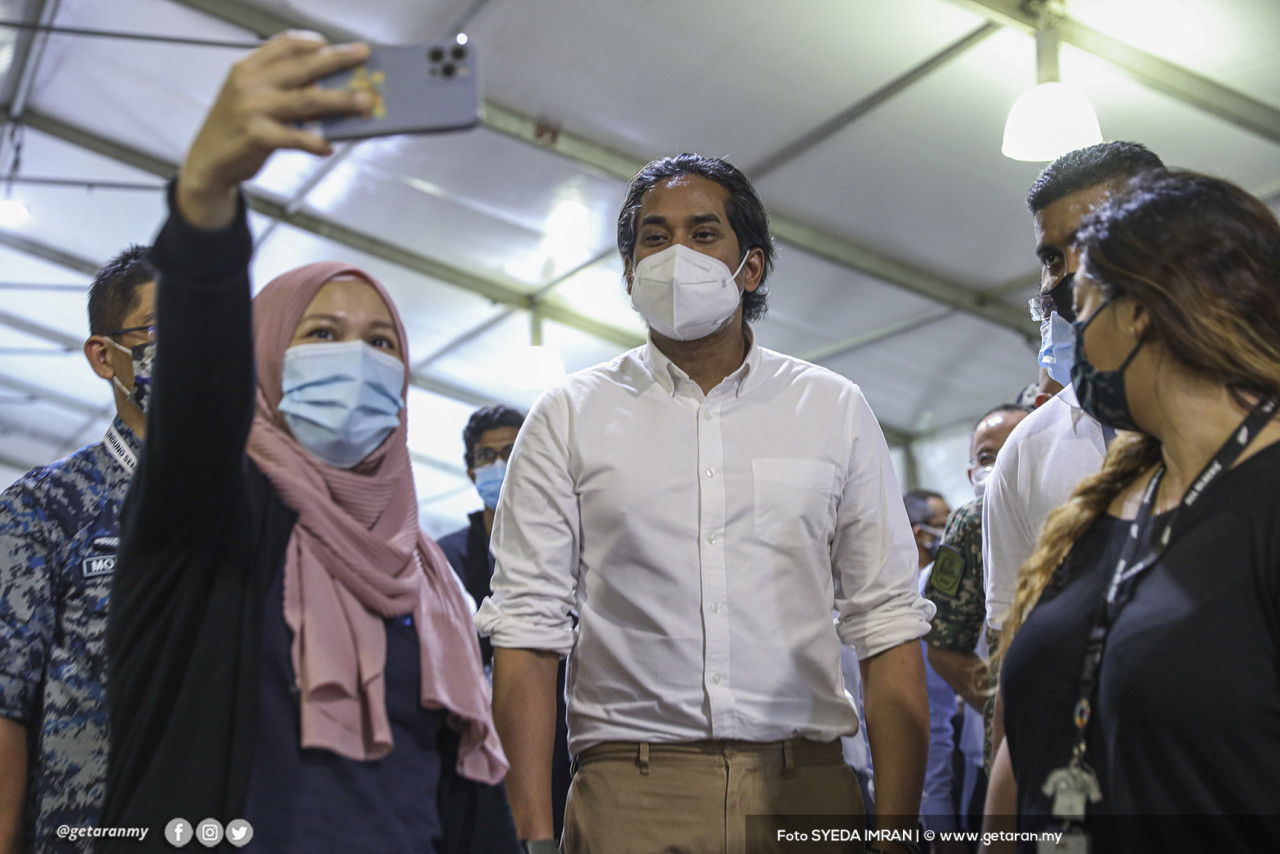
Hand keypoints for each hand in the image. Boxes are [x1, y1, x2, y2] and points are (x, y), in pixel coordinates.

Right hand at [176, 32, 370, 228]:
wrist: (207, 163)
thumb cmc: (236, 129)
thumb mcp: (251, 99)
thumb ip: (281, 89)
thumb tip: (328, 89)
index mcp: (248, 68)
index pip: (283, 44)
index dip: (312, 42)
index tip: (333, 44)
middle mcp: (250, 83)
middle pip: (303, 67)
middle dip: (337, 60)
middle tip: (363, 56)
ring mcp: (253, 108)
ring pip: (307, 100)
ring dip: (341, 101)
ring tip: (365, 102)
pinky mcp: (257, 136)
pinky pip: (296, 137)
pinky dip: (316, 143)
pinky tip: (329, 147)